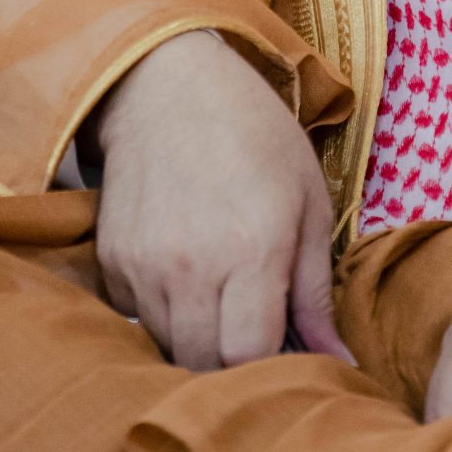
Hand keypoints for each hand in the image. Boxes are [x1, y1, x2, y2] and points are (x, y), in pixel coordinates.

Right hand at [92, 29, 351, 373]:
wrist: (168, 86)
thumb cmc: (255, 137)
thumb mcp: (308, 201)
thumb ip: (317, 290)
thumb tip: (339, 361)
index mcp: (253, 249)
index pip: (250, 356)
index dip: (269, 365)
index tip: (283, 349)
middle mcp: (192, 265)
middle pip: (205, 363)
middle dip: (232, 359)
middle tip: (252, 327)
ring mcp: (144, 264)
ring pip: (167, 346)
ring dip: (195, 338)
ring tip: (218, 295)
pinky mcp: (111, 259)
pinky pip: (135, 317)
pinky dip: (160, 312)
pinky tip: (182, 273)